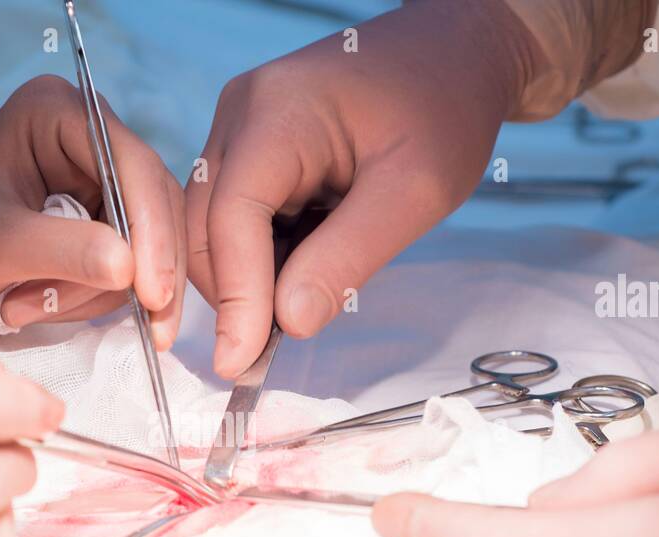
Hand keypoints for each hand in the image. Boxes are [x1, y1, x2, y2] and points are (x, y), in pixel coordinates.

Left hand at [0, 76, 186, 347]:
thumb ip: (62, 252)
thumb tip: (128, 268)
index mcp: (59, 113)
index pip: (132, 168)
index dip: (152, 233)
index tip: (154, 296)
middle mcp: (89, 135)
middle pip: (153, 207)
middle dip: (138, 273)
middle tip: (142, 330)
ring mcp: (98, 177)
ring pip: (144, 243)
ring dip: (96, 292)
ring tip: (24, 308)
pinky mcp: (100, 216)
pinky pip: (126, 263)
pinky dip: (91, 296)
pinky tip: (40, 304)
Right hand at [186, 1, 532, 376]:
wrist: (454, 53)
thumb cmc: (444, 108)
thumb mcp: (416, 192)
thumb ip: (348, 258)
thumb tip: (288, 324)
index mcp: (277, 113)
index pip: (231, 218)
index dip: (235, 295)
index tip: (242, 360)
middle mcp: (240, 115)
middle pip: (204, 226)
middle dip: (232, 293)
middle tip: (268, 353)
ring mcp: (238, 130)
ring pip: (211, 228)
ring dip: (247, 278)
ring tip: (304, 301)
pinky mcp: (249, 150)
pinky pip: (233, 218)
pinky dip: (260, 258)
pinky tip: (303, 270)